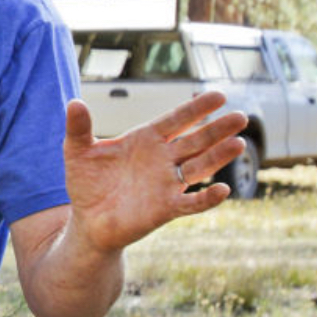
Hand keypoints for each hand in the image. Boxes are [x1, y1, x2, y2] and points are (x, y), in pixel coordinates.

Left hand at [63, 92, 247, 253]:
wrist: (88, 220)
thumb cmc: (86, 183)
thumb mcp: (78, 152)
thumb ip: (78, 128)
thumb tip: (74, 103)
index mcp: (145, 140)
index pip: (175, 120)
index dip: (195, 109)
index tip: (219, 95)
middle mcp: (162, 159)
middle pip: (195, 141)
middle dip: (217, 129)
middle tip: (242, 117)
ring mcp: (167, 184)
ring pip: (199, 167)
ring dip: (218, 157)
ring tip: (239, 144)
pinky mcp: (166, 208)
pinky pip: (191, 202)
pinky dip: (207, 198)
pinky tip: (223, 190)